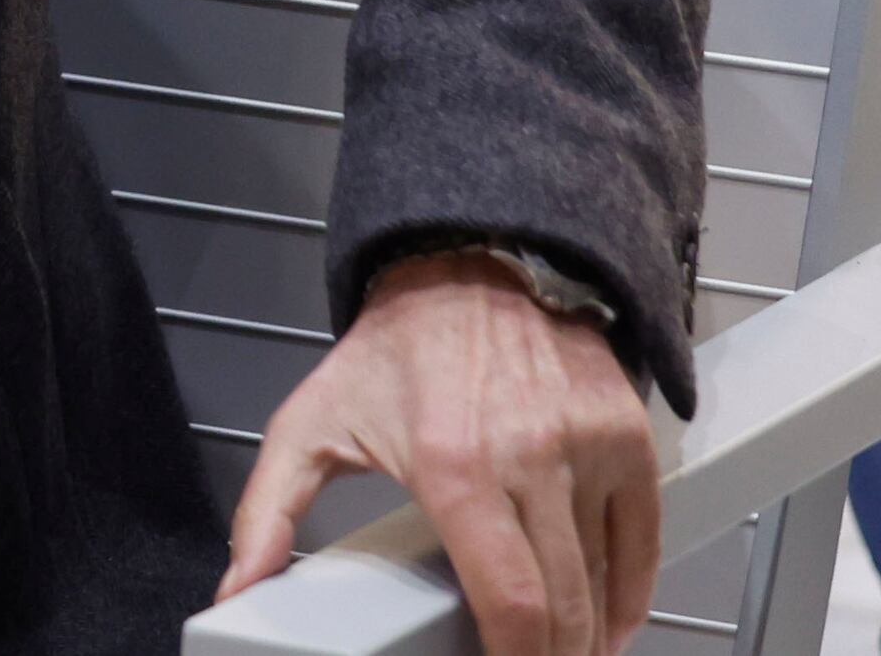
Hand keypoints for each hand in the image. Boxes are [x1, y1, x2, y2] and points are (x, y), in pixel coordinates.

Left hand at [221, 251, 659, 655]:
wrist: (466, 264)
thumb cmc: (392, 352)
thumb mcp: (310, 423)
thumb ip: (267, 512)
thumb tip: (237, 589)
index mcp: (453, 465)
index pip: (510, 603)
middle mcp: (530, 455)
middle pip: (564, 608)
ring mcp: (587, 443)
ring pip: (604, 581)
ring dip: (588, 636)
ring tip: (559, 653)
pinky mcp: (626, 432)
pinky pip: (644, 537)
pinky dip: (631, 592)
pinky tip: (607, 620)